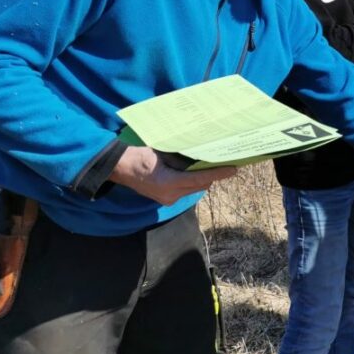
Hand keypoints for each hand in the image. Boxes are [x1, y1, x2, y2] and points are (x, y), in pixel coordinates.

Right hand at [111, 146, 236, 205]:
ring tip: (212, 165)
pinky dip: (193, 181)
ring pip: (194, 189)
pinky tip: (196, 171)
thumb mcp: (162, 153)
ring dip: (203, 178)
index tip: (233, 169)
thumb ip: (182, 158)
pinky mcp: (166, 199)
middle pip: (200, 185)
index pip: (200, 179)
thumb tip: (202, 156)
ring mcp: (168, 199)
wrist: (119, 168)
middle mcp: (170, 194)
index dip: (218, 173)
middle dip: (213, 175)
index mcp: (168, 182)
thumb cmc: (139, 156)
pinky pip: (186, 190)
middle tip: (225, 162)